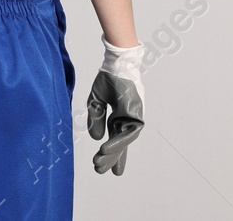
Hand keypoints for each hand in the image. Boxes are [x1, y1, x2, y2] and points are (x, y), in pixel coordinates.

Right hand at [86, 34, 144, 175]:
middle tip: (100, 171)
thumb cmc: (108, 78)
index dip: (111, 153)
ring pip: (124, 140)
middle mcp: (129, 118)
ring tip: (100, 162)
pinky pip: (127, 132)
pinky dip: (118, 142)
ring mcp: (134, 116)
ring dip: (113, 152)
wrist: (117, 62)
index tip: (103, 167)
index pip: (115, 138)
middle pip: (120, 143)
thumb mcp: (96, 101)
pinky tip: (107, 149)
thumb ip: (96, 119)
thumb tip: (97, 139)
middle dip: (111, 158)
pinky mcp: (136, 113)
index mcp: (120, 115)